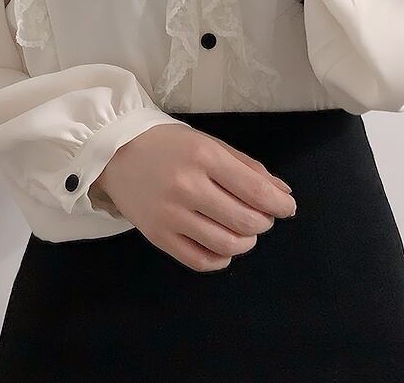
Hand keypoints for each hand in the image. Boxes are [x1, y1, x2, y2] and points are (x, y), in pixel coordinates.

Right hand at [92, 124, 296, 271]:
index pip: (256, 191)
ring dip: (246, 242)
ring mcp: (171, 215)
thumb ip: (247, 167)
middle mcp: (188, 187)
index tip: (287, 207)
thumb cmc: (168, 143)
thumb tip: (282, 193)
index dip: (280, 205)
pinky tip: (223, 247)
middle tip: (263, 216)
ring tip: (244, 231)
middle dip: (264, 222)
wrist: (115, 152)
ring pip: (226, 245)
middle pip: (246, 221)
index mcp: (205, 157)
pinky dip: (221, 258)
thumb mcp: (209, 143)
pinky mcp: (158, 236)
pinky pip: (199, 261)